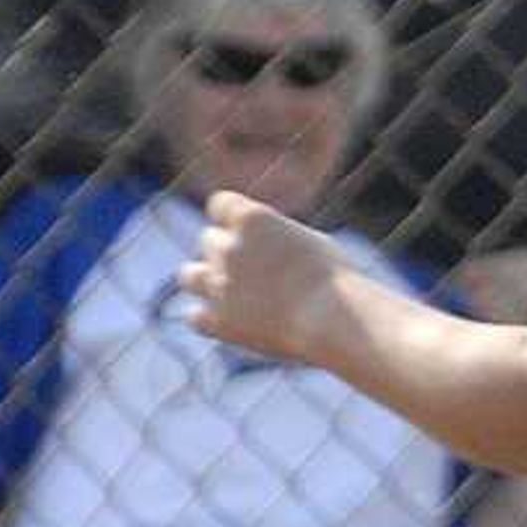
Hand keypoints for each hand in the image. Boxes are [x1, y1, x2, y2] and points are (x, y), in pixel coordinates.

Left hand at [177, 192, 350, 366]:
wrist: (335, 320)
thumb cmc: (337, 281)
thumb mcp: (310, 241)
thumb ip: (275, 237)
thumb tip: (264, 246)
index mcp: (250, 218)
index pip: (219, 204)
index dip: (233, 219)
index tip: (251, 234)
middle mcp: (227, 247)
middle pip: (208, 240)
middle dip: (227, 252)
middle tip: (256, 271)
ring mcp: (218, 285)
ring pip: (189, 276)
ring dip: (205, 280)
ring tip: (232, 294)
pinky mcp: (219, 321)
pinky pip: (195, 318)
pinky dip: (208, 318)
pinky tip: (231, 322)